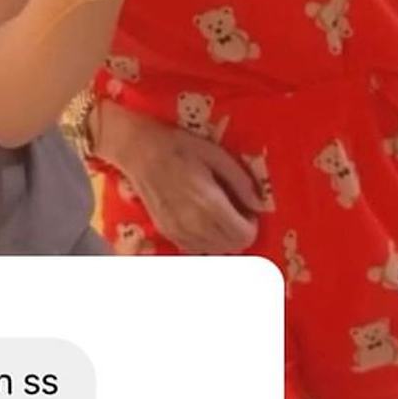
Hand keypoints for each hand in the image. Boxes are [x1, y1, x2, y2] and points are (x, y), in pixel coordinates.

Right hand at [97, 99, 265, 255]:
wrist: (138, 150)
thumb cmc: (179, 147)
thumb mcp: (217, 155)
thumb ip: (241, 183)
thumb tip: (259, 204)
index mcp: (210, 203)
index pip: (244, 236)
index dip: (252, 225)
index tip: (248, 210)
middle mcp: (195, 224)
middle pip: (232, 247)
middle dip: (240, 233)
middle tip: (236, 212)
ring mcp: (178, 231)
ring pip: (214, 251)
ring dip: (224, 239)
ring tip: (219, 216)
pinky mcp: (166, 232)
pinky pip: (195, 249)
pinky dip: (206, 241)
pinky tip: (202, 222)